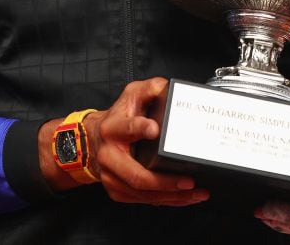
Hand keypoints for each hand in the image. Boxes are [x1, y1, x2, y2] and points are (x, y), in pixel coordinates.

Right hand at [80, 77, 208, 205]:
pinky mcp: (117, 190)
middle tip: (188, 181)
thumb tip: (171, 89)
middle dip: (165, 182)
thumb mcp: (132, 95)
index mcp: (113, 128)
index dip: (140, 128)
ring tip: (196, 193)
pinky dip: (167, 201)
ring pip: (144, 193)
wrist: (93, 139)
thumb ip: (151, 89)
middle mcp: (110, 155)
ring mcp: (112, 176)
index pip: (126, 128)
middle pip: (137, 175)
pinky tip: (184, 198)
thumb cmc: (118, 118)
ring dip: (173, 196)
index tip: (155, 129)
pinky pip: (144, 200)